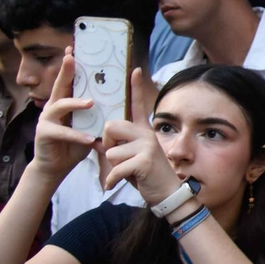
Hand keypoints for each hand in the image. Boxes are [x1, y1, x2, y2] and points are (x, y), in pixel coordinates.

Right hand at [27, 52, 100, 184]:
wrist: (56, 167)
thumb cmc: (74, 144)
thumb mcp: (89, 126)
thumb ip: (98, 114)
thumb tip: (120, 100)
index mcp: (64, 103)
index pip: (68, 82)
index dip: (69, 66)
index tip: (72, 50)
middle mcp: (53, 108)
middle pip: (59, 86)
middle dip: (65, 72)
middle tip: (71, 58)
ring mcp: (46, 120)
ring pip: (59, 106)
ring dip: (75, 103)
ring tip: (91, 103)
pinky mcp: (45, 134)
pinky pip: (62, 132)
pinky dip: (77, 135)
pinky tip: (90, 139)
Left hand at [100, 72, 179, 206]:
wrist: (167, 194)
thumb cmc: (146, 176)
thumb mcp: (132, 157)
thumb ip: (119, 145)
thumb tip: (97, 141)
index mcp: (144, 131)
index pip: (139, 106)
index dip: (136, 88)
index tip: (135, 69)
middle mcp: (146, 134)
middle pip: (110, 127)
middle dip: (106, 145)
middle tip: (116, 158)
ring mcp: (147, 146)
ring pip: (111, 152)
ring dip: (111, 167)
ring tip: (124, 174)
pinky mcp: (144, 160)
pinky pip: (116, 167)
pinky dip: (111, 180)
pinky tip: (113, 185)